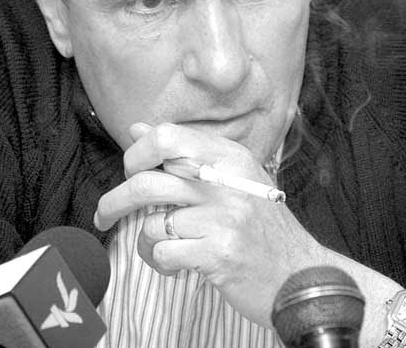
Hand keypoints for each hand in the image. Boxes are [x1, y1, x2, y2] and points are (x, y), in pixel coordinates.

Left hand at [94, 122, 319, 326]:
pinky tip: (177, 266)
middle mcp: (226, 180)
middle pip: (147, 181)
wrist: (299, 275)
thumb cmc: (260, 225)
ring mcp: (224, 217)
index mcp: (229, 156)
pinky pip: (164, 254)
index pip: (166, 136)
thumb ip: (185, 152)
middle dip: (114, 201)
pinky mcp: (218, 252)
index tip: (130, 172)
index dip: (136, 154)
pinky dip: (160, 263)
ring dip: (145, 242)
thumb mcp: (231, 178)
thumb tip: (139, 129)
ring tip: (162, 248)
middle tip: (106, 214)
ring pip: (152, 223)